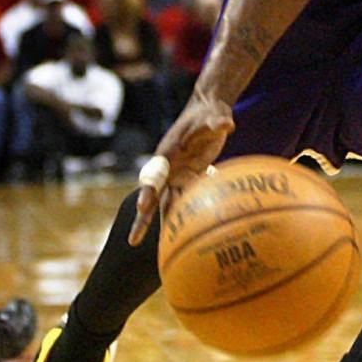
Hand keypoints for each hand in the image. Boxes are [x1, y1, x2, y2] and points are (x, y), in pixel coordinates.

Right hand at [128, 93, 235, 245]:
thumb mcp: (214, 116)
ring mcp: (178, 174)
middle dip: (144, 219)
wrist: (208, 111)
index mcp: (168, 152)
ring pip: (168, 202)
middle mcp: (169, 167)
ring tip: (158, 250)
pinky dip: (183, 216)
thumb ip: (218, 122)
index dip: (148, 191)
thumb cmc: (209, 113)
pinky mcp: (190, 178)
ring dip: (163, 224)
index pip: (155, 174)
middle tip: (133, 241)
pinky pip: (185, 200)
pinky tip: (184, 236)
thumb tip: (227, 124)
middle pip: (154, 196)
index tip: (141, 207)